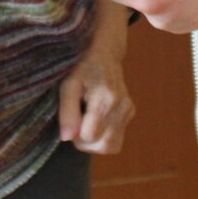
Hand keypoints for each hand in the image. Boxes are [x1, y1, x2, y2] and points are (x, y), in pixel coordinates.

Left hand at [58, 0, 134, 153]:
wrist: (103, 52)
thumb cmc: (80, 67)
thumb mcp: (67, 84)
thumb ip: (66, 111)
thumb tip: (67, 138)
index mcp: (106, 98)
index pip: (89, 137)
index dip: (75, 134)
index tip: (70, 118)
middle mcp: (122, 106)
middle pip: (104, 146)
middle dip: (86, 142)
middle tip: (77, 122)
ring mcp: (129, 110)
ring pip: (112, 146)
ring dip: (95, 142)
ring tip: (86, 122)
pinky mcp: (131, 112)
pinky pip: (117, 139)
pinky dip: (104, 136)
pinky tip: (96, 119)